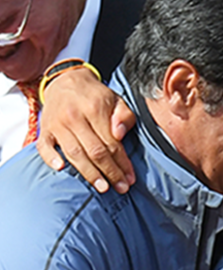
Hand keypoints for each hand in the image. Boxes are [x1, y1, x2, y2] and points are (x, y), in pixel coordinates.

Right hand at [36, 68, 136, 193]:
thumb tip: (120, 135)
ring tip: (102, 187)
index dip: (122, 163)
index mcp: (95, 110)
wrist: (66, 81)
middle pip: (94, 152)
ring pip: (73, 153)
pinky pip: (44, 146)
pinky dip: (51, 158)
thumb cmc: (96, 96)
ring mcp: (57, 124)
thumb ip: (124, 117)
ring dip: (89, 173)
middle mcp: (74, 117)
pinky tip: (61, 168)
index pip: (111, 143)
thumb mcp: (117, 100)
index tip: (131, 178)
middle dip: (110, 172)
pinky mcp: (44, 129)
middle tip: (121, 188)